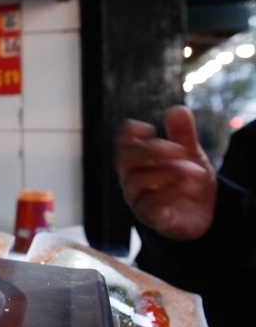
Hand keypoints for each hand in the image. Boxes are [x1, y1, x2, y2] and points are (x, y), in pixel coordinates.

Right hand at [114, 105, 216, 239]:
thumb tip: (177, 109)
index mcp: (138, 159)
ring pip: (138, 180)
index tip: (151, 130)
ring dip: (168, 172)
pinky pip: (152, 204)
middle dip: (151, 150)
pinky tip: (188, 188)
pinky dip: (171, 192)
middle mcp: (131, 177)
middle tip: (179, 150)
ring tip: (193, 172)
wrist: (204, 216)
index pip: (122, 141)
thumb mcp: (190, 155)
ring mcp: (137, 198)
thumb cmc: (188, 182)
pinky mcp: (150, 217)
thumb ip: (183, 134)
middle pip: (124, 159)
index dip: (132, 132)